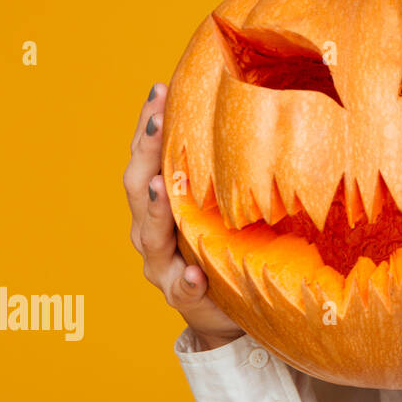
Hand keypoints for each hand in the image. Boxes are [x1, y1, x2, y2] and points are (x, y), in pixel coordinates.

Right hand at [123, 82, 244, 350]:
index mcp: (163, 203)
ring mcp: (165, 266)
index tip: (159, 89)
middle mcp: (153, 231)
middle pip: (138, 187)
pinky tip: (197, 273)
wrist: (230, 311)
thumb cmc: (231, 246)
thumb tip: (263, 109)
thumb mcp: (227, 205)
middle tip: (159, 119)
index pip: (147, 157)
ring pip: (150, 236)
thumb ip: (229, 171)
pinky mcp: (185, 299)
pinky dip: (188, 280)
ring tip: (161, 186)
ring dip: (156, 210)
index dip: (148, 126)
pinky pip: (183, 289)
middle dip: (147, 152)